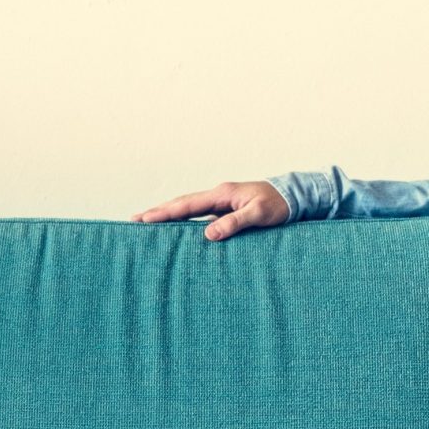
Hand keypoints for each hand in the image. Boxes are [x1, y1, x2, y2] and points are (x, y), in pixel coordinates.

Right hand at [133, 181, 291, 241]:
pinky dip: (183, 220)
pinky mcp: (225, 210)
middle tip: (134, 221)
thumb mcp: (258, 214)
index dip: (164, 213)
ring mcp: (220, 203)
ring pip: (188, 208)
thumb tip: (208, 234)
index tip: (144, 219)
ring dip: (167, 215)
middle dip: (157, 212)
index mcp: (222, 194)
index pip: (187, 205)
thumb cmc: (278, 205)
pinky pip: (198, 215)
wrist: (293, 197)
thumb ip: (235, 223)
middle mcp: (217, 196)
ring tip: (146, 222)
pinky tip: (174, 229)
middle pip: (181, 204)